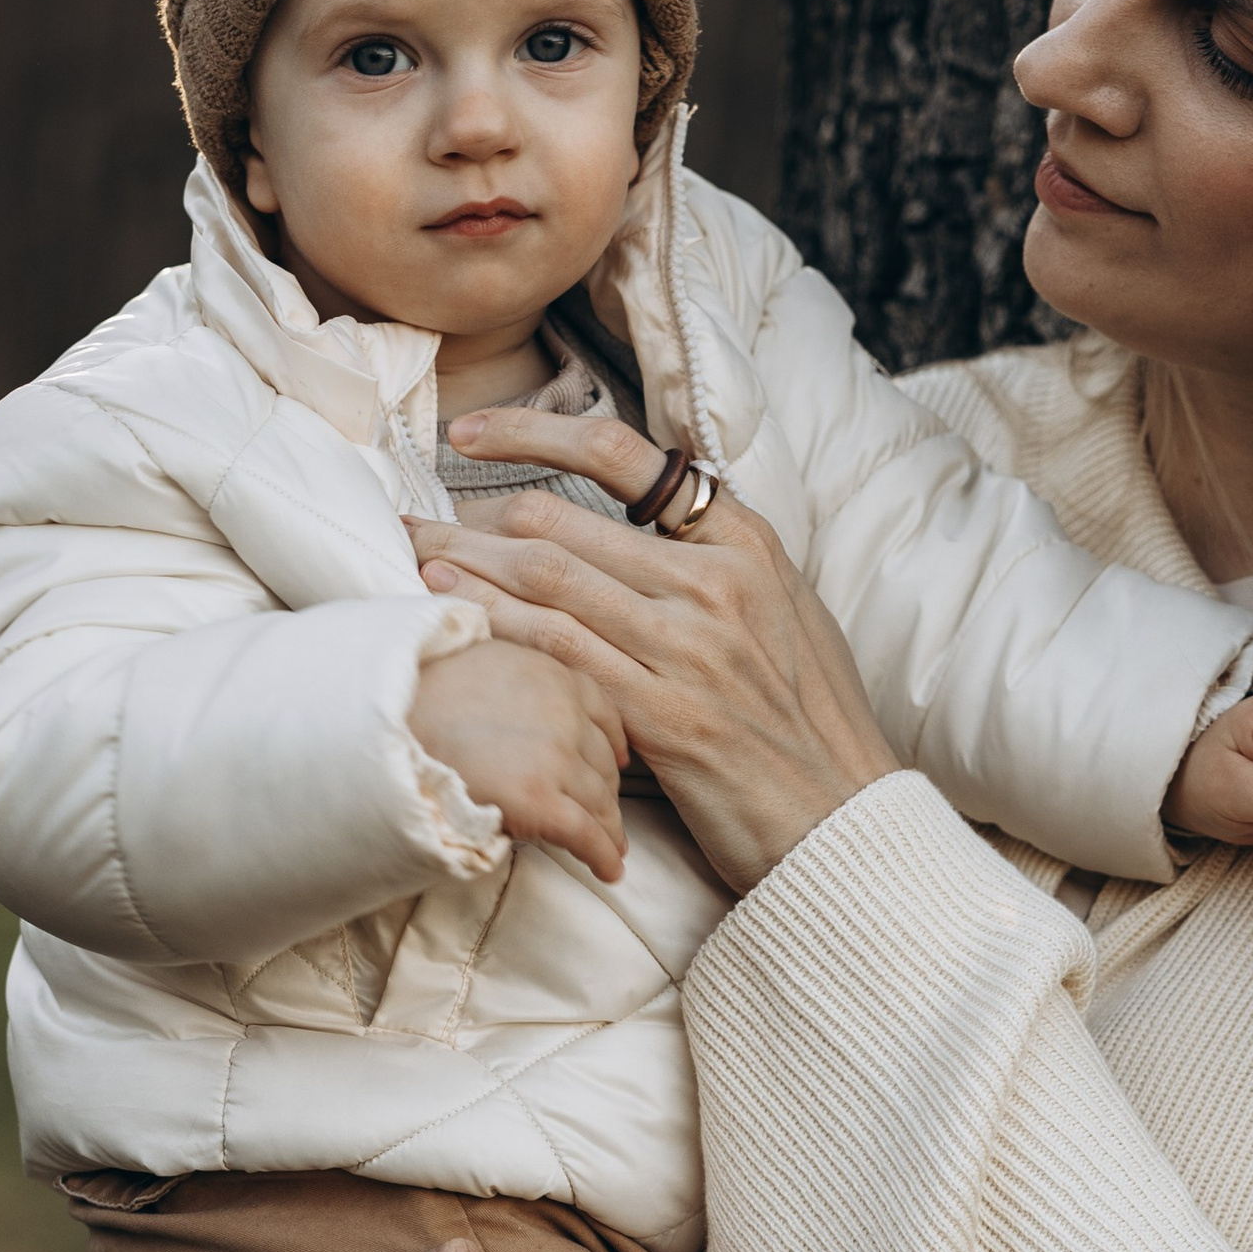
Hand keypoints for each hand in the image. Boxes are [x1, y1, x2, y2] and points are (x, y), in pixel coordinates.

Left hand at [408, 408, 900, 893]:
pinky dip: (495, 622)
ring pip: (545, 577)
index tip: (471, 435)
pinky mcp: (663, 713)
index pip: (624, 453)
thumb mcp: (786, 613)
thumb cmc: (810, 722)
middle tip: (406, 517)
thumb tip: (648, 525)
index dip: (534, 432)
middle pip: (559, 520)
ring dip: (462, 563)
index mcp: (744, 542)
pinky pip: (557, 650)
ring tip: (407, 556)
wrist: (846, 819)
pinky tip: (446, 612)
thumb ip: (716, 564)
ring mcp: (688, 646)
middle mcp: (715, 581)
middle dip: (468, 515)